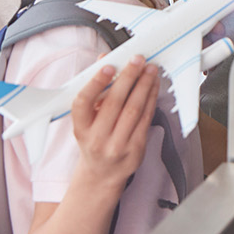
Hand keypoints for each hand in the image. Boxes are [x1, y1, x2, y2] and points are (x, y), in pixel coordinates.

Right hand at [70, 56, 158, 189]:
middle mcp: (97, 139)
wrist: (102, 173)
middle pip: (114, 103)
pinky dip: (151, 99)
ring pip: (133, 110)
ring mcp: (117, 146)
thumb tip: (104, 59)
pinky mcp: (136, 149)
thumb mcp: (87, 119)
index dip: (96, 82)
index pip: (83, 103)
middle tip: (137, 60)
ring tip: (149, 70)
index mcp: (80, 129)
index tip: (108, 65)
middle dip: (128, 77)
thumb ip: (95, 89)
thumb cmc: (94, 141)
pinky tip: (153, 86)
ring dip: (144, 86)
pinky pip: (145, 119)